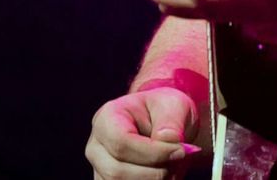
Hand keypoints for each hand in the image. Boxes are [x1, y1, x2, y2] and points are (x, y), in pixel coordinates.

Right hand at [85, 86, 201, 179]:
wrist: (165, 126)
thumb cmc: (165, 111)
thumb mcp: (174, 104)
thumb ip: (171, 120)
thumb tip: (167, 139)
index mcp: (106, 118)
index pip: (121, 143)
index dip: (153, 152)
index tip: (180, 151)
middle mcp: (96, 146)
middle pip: (117, 172)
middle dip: (155, 172)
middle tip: (178, 161)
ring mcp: (99, 168)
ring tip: (173, 167)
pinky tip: (165, 175)